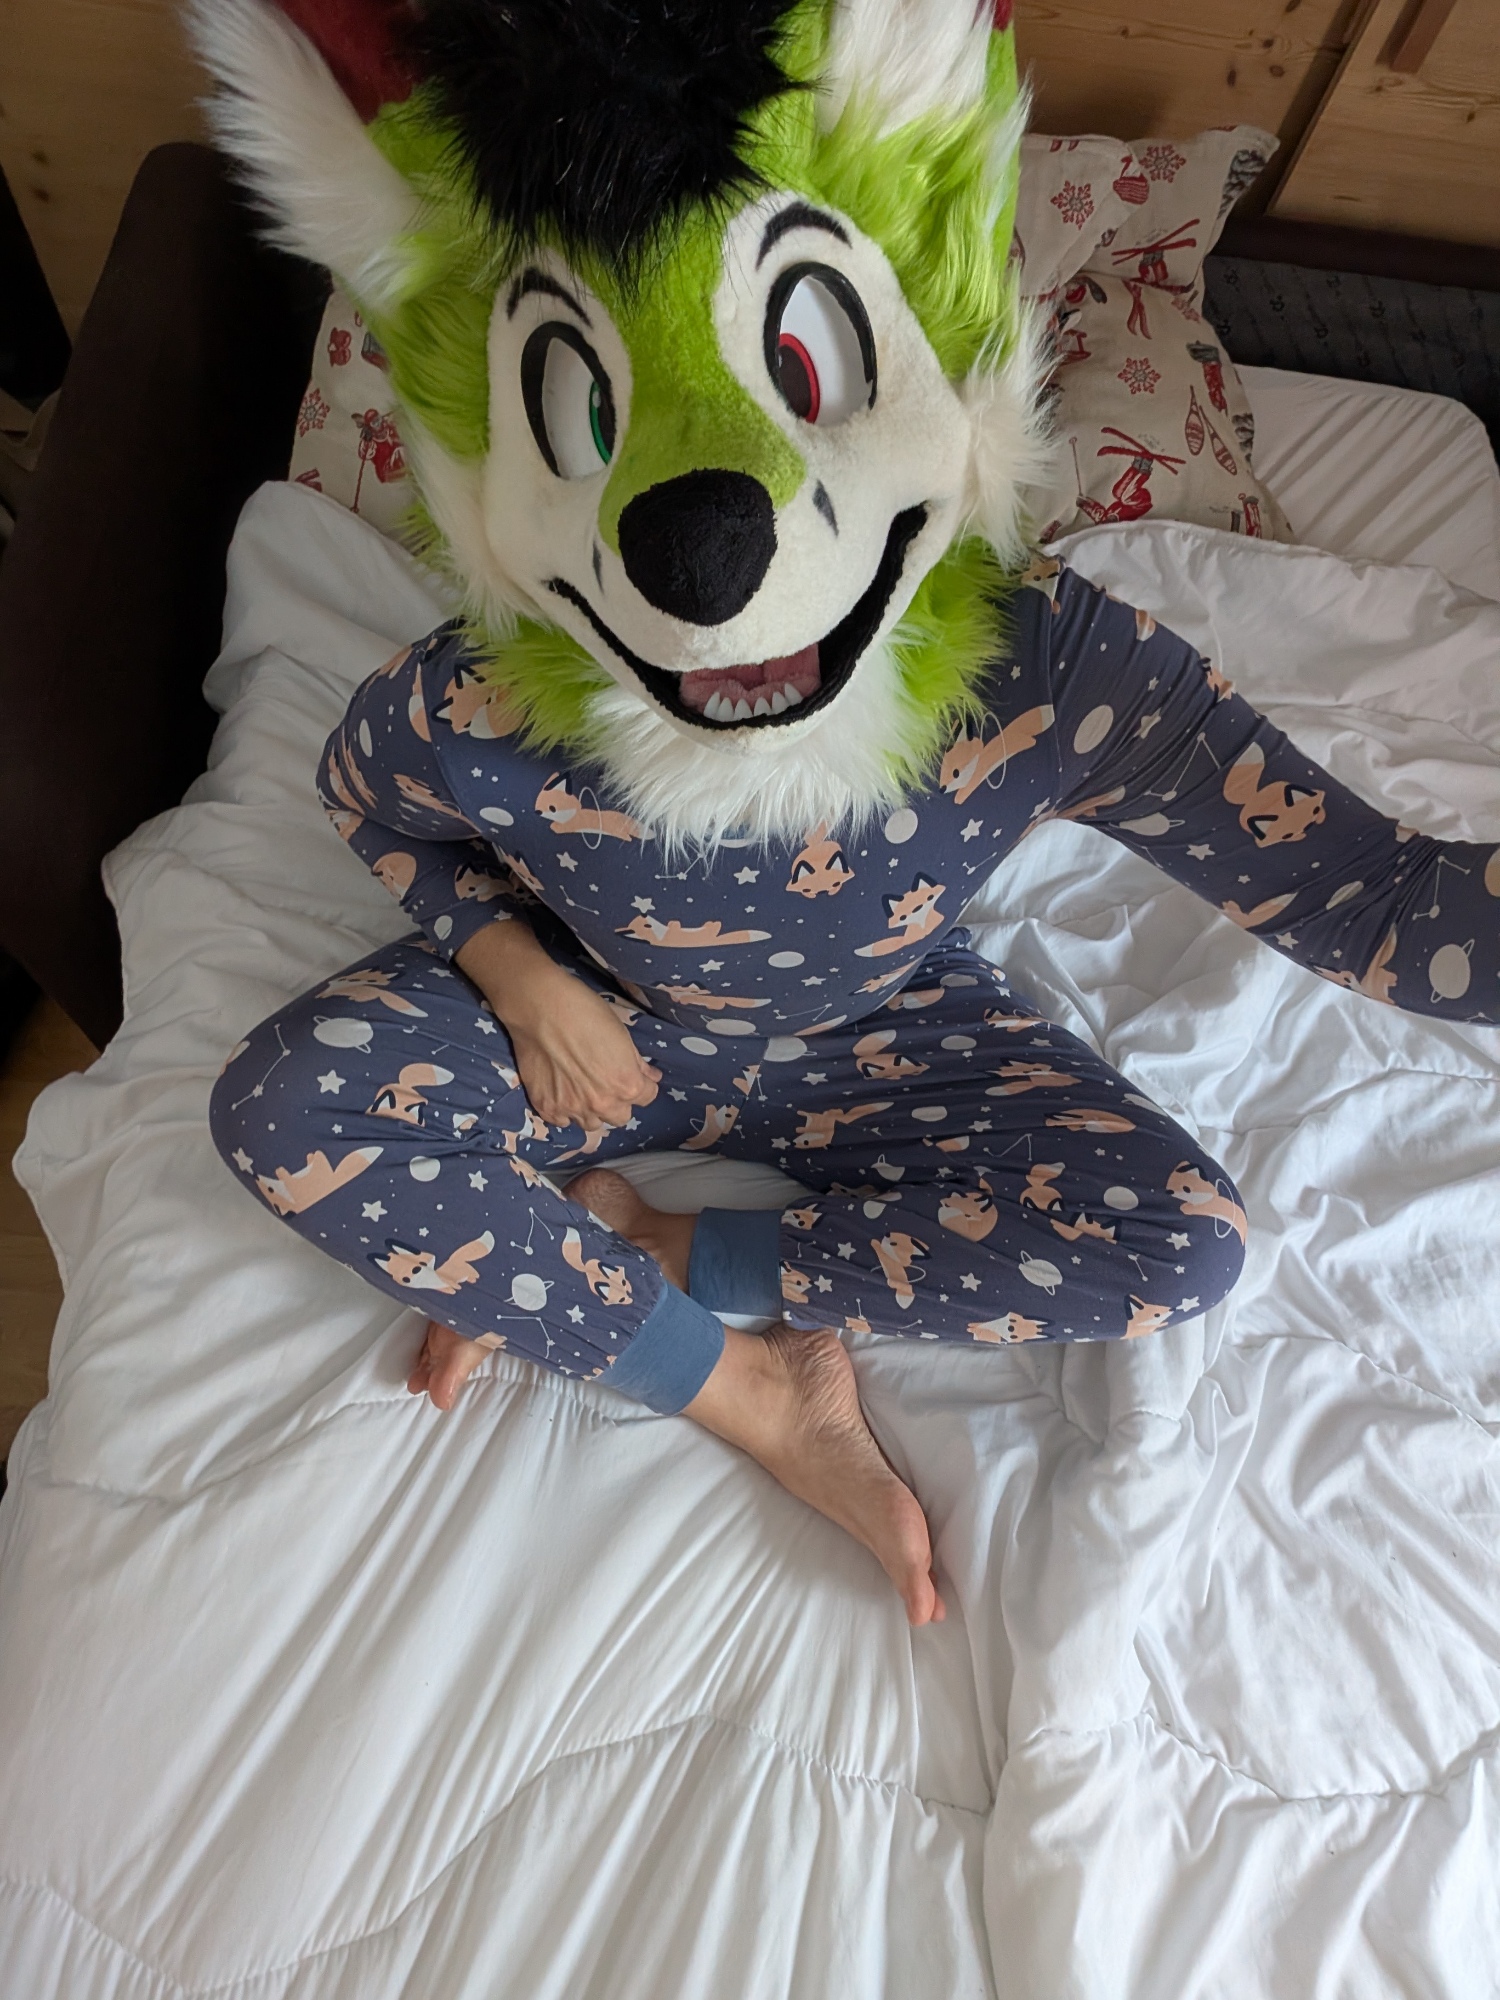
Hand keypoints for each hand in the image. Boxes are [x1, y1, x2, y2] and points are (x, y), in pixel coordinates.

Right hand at [455, 917, 659, 1129]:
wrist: (541, 1008)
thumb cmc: (586, 1013)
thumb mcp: (622, 1034)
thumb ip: (637, 1063)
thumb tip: (651, 1077)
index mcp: (627, 1085)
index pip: (647, 1097)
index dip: (641, 1085)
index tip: (631, 1075)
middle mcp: (603, 1104)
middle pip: (620, 1117)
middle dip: (618, 1102)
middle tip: (605, 1084)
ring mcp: (573, 1110)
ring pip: (592, 1124)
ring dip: (592, 1111)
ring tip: (582, 1091)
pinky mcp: (547, 1108)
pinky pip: (563, 1122)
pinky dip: (565, 1112)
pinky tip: (562, 1093)